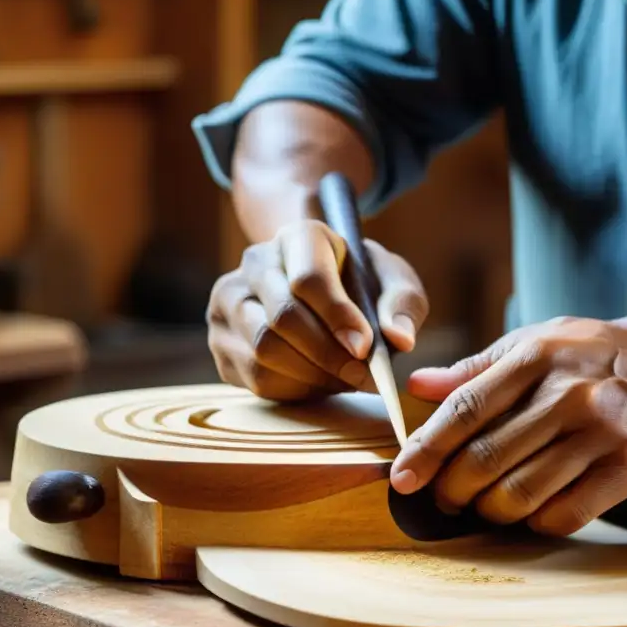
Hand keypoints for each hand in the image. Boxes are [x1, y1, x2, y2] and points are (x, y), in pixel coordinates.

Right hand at [206, 220, 428, 400]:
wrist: (321, 292)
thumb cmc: (363, 286)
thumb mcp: (395, 283)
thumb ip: (404, 304)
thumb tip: (399, 338)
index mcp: (300, 237)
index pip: (308, 278)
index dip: (337, 316)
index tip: (366, 348)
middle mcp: (256, 263)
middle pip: (282, 318)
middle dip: (328, 355)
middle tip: (363, 377)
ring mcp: (230, 301)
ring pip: (264, 351)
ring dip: (313, 375)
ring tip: (344, 377)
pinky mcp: (221, 340)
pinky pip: (255, 377)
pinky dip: (295, 388)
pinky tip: (319, 380)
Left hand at [389, 316, 626, 535]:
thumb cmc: (606, 352)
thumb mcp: (543, 339)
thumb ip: (479, 367)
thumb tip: (418, 386)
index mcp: (537, 356)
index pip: (465, 409)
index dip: (426, 449)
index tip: (402, 478)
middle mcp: (568, 393)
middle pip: (485, 459)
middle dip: (452, 490)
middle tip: (445, 497)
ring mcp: (601, 433)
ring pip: (520, 494)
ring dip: (490, 512)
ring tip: (485, 507)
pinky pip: (565, 514)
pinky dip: (536, 522)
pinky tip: (533, 511)